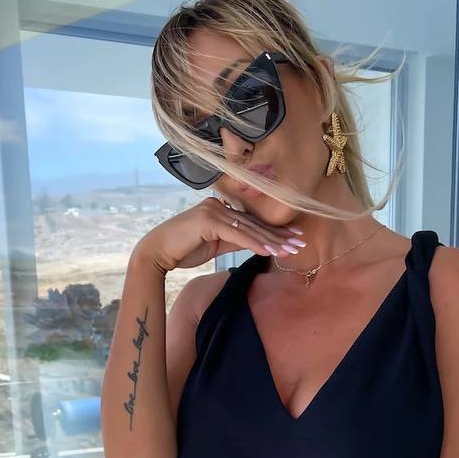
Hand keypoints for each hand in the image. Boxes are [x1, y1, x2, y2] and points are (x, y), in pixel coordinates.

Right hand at [133, 196, 305, 272]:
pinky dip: (253, 243)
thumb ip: (235, 240)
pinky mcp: (208, 220)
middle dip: (278, 236)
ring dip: (271, 241)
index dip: (273, 232)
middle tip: (300, 244)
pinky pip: (236, 234)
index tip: (293, 239)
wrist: (158, 252)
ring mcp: (213, 210)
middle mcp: (218, 205)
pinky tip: (269, 252)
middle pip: (254, 224)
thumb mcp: (216, 245)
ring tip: (290, 250)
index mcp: (221, 209)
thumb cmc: (184, 249)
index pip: (252, 222)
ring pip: (248, 229)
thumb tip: (256, 243)